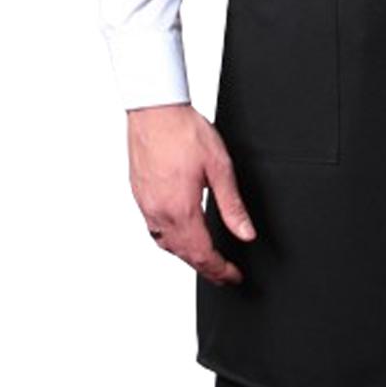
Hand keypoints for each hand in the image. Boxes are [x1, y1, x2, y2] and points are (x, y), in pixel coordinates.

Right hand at [127, 102, 256, 284]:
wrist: (154, 109)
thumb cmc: (184, 131)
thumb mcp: (219, 166)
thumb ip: (232, 204)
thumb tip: (246, 233)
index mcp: (181, 210)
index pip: (203, 255)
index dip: (220, 271)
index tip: (233, 277)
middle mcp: (159, 213)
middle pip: (184, 255)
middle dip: (206, 269)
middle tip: (223, 274)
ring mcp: (146, 205)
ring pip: (166, 245)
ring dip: (187, 256)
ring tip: (204, 259)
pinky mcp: (139, 195)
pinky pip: (154, 230)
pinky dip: (170, 240)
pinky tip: (179, 233)